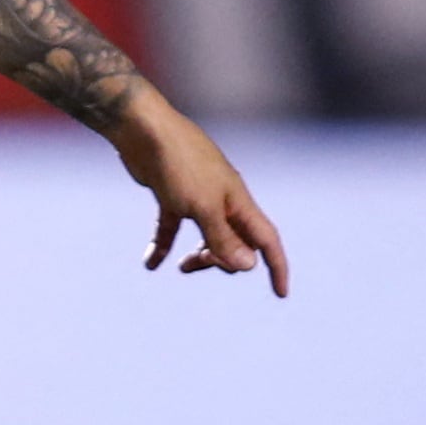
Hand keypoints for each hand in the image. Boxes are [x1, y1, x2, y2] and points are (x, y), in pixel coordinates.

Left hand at [110, 89, 289, 296]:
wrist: (144, 131)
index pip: (266, 239)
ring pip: (207, 237)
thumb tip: (247, 267)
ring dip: (199, 256)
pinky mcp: (170, 195)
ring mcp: (196, 198)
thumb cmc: (178, 165)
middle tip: (199, 262)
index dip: (277, 266)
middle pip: (235, 242)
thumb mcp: (202, 207)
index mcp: (238, 202)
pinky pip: (171, 229)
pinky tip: (150, 264)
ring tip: (182, 268)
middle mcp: (222, 201)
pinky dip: (163, 247)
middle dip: (224, 261)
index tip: (281, 293)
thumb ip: (223, 238)